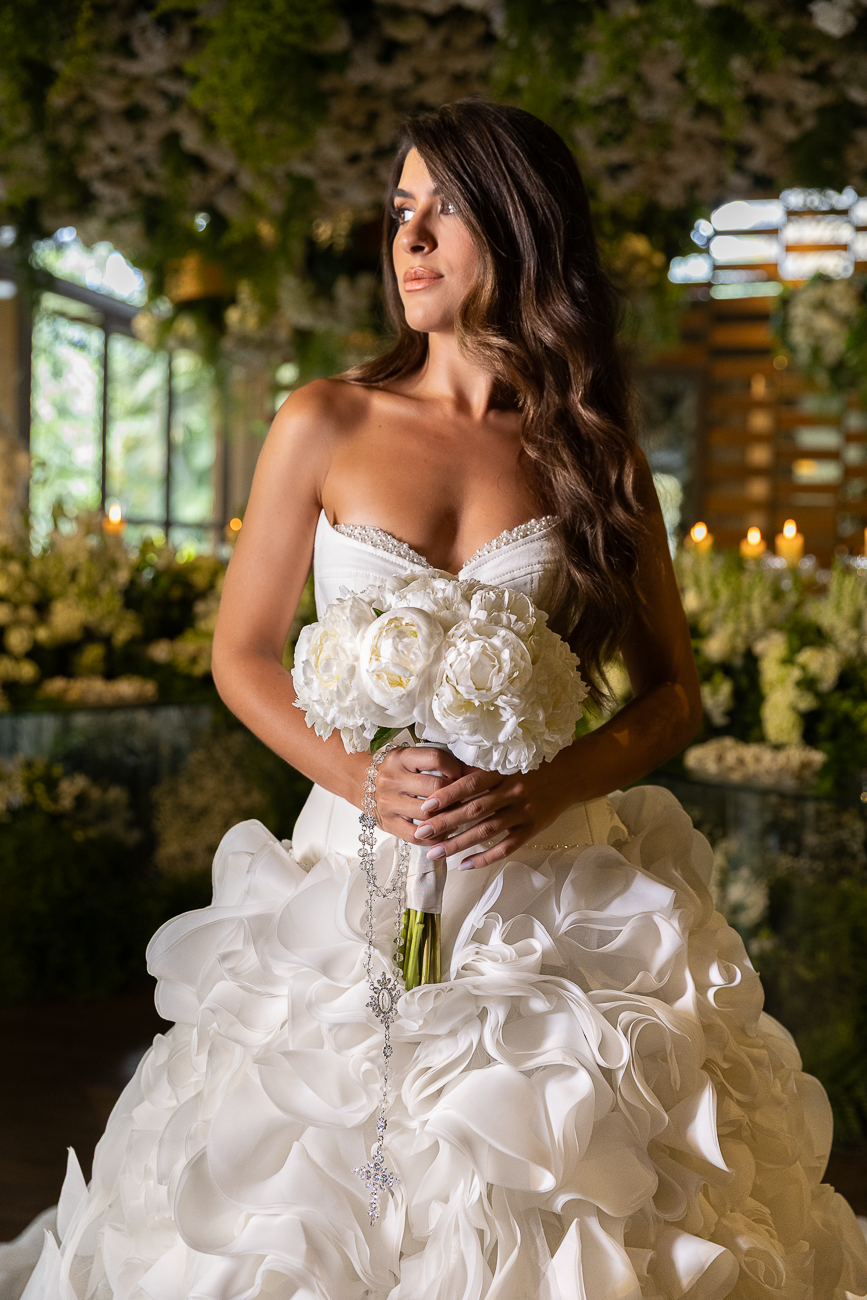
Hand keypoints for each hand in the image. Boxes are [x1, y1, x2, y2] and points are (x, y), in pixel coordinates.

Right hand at [372, 745, 465, 842]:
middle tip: (466, 796)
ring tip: (458, 813)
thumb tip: (476, 771)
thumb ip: (439, 762)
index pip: (435, 758)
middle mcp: (392, 779)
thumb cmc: (397, 770)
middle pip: (435, 787)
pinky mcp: (389, 824)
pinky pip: (417, 835)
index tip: (463, 775)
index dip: (455, 767)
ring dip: (448, 815)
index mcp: (400, 758)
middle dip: (456, 793)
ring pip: (428, 813)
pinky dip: (435, 836)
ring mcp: (389, 803)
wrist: (363, 784)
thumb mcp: (412, 758)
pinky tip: (445, 831)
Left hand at [411, 762, 569, 869]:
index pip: (470, 784)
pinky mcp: (532, 829)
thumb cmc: (531, 768)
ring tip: (436, 853)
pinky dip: (485, 857)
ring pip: (486, 831)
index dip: (447, 795)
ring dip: (459, 843)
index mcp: (502, 773)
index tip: (426, 807)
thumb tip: (445, 779)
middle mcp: (512, 792)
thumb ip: (481, 773)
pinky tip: (465, 865)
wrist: (570, 775)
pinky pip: (506, 847)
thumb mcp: (507, 764)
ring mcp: (522, 813)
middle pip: (474, 810)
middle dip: (445, 823)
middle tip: (421, 834)